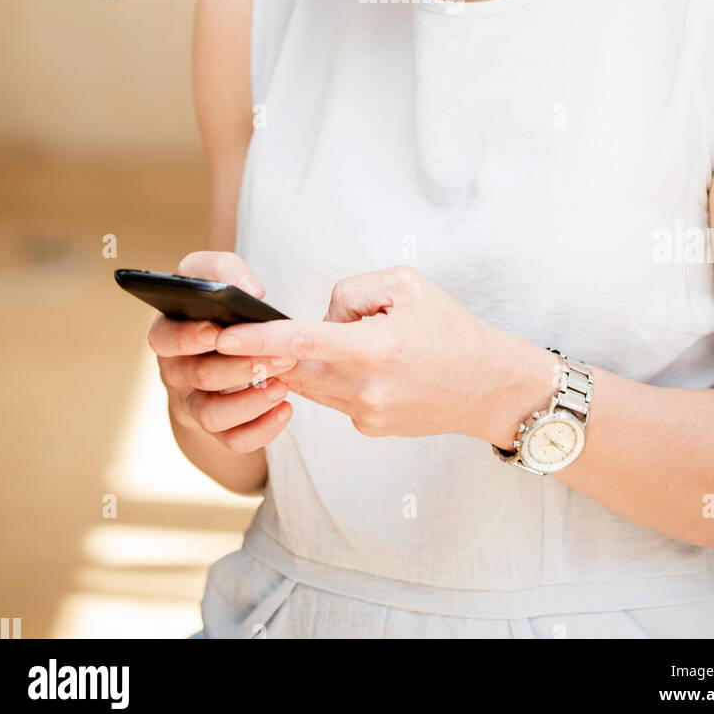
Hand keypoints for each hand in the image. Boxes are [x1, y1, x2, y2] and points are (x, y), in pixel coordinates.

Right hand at [148, 251, 297, 452]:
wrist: (220, 342)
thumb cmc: (216, 302)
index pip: (165, 339)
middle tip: (281, 356)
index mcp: (167, 331)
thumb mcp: (215, 274)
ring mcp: (193, 402)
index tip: (217, 331)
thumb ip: (227, 271)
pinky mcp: (217, 426)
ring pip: (212, 416)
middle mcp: (175, 371)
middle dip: (242, 366)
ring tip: (282, 386)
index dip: (188, 337)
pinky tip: (285, 410)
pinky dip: (260, 430)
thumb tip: (250, 291)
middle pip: (200, 376)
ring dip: (250, 403)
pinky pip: (233, 440)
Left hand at [213, 264, 543, 441]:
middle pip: (295, 368)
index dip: (256, 340)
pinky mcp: (370, 429)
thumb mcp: (406, 285)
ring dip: (307, 362)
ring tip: (342, 338)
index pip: (299, 344)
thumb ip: (351, 293)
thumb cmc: (450, 328)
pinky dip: (335, 377)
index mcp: (374, 349)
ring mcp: (366, 415)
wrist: (491, 386)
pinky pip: (334, 397)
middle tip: (254, 330)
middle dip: (273, 351)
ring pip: (310, 384)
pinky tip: (366, 364)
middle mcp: (365, 389)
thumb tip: (320, 318)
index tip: (223, 335)